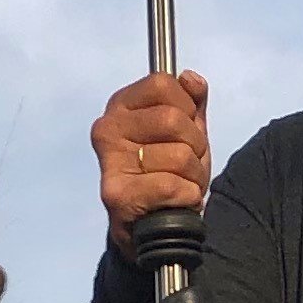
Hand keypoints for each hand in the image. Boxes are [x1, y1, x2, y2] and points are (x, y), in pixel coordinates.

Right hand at [92, 72, 211, 251]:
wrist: (153, 225)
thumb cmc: (168, 172)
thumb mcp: (186, 130)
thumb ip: (191, 100)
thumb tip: (190, 78)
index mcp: (121, 106)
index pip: (162, 84)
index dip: (186, 106)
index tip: (182, 129)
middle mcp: (107, 130)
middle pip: (173, 119)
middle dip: (194, 145)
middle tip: (186, 164)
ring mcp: (110, 162)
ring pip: (180, 155)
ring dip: (194, 176)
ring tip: (179, 185)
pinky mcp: (116, 195)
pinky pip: (173, 185)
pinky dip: (187, 196)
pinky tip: (175, 201)